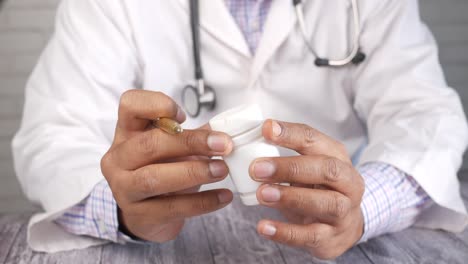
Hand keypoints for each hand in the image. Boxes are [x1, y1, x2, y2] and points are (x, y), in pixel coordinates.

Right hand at [101, 90, 233, 241]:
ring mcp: (124, 188)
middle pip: (149, 143)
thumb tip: (223, 131)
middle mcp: (119, 158)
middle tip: (223, 144)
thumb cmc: (160, 170)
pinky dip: (203, 202)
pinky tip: (223, 196)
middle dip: (190, 142)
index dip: (156, 104)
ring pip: (154, 178)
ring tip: (222, 170)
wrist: (147, 214)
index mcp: (127, 132)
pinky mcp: (139, 214)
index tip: (185, 116)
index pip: (130, 104)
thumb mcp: (172, 147)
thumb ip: (192, 135)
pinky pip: (173, 207)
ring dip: (194, 172)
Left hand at [249, 120, 364, 259]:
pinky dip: (286, 232)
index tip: (265, 129)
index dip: (291, 134)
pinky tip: (264, 227)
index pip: (316, 140)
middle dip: (290, 167)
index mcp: (338, 158)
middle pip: (326, 170)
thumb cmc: (319, 188)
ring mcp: (344, 213)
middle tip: (256, 168)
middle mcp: (348, 183)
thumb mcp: (309, 167)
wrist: (345, 225)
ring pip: (325, 203)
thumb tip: (247, 146)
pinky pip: (310, 236)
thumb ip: (286, 157)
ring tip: (261, 194)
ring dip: (290, 197)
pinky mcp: (332, 238)